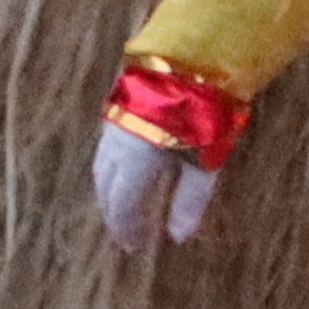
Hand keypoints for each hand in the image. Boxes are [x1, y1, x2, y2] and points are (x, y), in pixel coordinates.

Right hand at [92, 113, 219, 250]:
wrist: (194, 60)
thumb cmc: (204, 115)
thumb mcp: (205, 164)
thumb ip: (190, 201)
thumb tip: (178, 238)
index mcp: (133, 162)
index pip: (121, 205)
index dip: (126, 228)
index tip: (134, 248)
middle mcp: (116, 145)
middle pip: (106, 186)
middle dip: (114, 210)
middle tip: (126, 231)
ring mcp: (114, 124)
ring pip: (103, 165)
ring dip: (111, 188)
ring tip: (124, 204)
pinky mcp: (119, 108)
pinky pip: (108, 146)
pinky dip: (114, 166)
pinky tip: (127, 167)